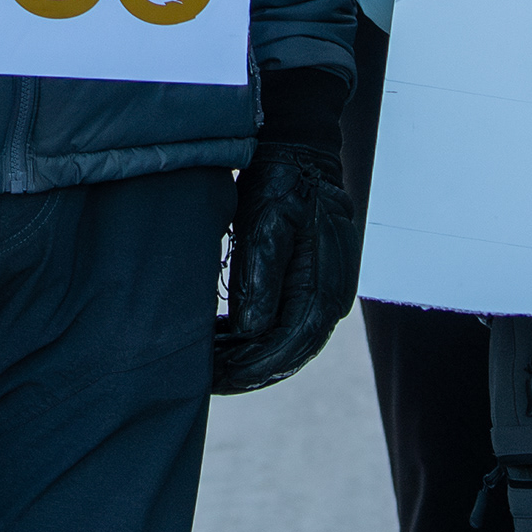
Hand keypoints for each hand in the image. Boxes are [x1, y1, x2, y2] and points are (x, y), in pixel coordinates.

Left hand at [215, 110, 357, 394]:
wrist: (300, 151)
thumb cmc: (283, 183)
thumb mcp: (268, 224)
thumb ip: (261, 277)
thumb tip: (252, 330)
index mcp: (326, 290)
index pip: (289, 349)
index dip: (250, 370)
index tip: (214, 380)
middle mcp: (330, 300)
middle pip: (287, 354)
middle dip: (245, 371)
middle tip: (201, 380)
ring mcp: (321, 293)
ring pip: (283, 344)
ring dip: (246, 357)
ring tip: (206, 363)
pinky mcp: (307, 284)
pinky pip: (281, 324)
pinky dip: (251, 337)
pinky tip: (222, 339)